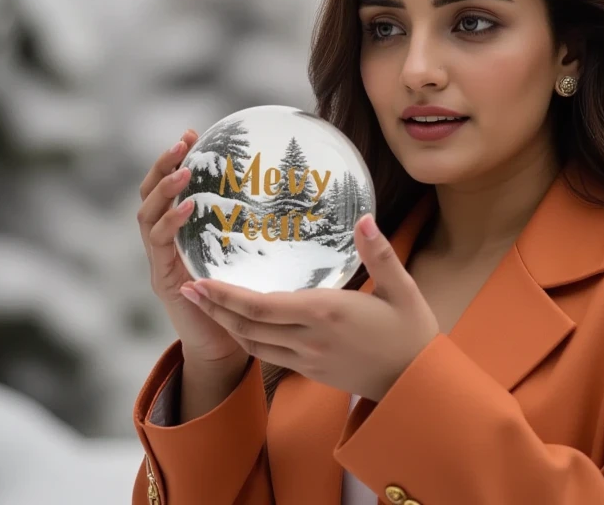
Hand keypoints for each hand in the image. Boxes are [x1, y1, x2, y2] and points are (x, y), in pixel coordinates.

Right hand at [137, 129, 244, 364]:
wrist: (225, 347)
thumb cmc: (240, 300)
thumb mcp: (245, 255)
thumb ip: (253, 229)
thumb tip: (291, 196)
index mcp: (180, 236)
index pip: (169, 190)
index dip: (175, 161)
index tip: (193, 134)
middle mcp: (164, 245)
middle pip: (149, 196)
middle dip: (162, 165)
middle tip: (182, 142)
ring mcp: (160, 261)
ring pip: (147, 217)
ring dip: (164, 189)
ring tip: (184, 170)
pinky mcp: (163, 279)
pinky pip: (160, 244)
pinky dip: (171, 221)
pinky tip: (190, 206)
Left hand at [179, 214, 439, 401]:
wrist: (417, 385)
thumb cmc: (412, 333)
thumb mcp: (402, 288)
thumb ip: (379, 252)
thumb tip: (365, 218)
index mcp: (326, 313)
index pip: (262, 307)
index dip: (226, 296)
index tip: (199, 280)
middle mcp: (310, 340)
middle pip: (247, 326)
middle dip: (214, 308)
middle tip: (186, 287)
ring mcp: (308, 360)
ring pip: (253, 344)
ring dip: (225, 324)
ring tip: (204, 303)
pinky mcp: (312, 372)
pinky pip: (268, 355)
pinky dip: (246, 339)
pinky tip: (238, 325)